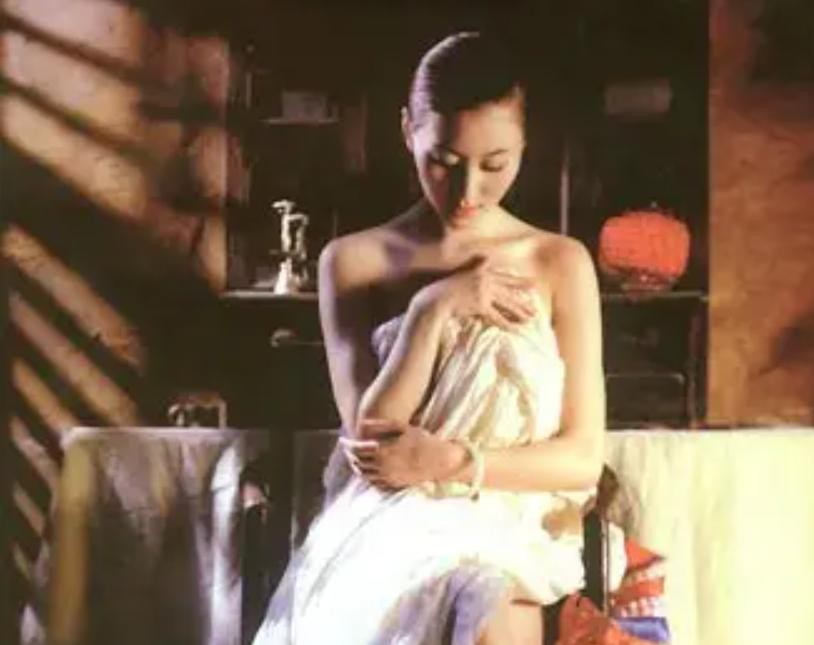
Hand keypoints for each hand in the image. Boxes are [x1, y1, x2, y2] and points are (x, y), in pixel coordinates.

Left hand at [341, 418, 462, 489]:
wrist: (439, 460)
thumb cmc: (422, 440)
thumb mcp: (403, 427)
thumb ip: (381, 425)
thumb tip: (363, 424)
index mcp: (383, 450)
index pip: (356, 449)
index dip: (347, 444)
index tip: (343, 440)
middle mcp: (382, 466)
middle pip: (357, 462)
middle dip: (349, 455)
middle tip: (347, 449)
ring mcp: (388, 477)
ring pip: (363, 474)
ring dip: (356, 466)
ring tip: (354, 459)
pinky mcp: (393, 484)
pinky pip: (374, 482)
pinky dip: (366, 476)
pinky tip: (367, 470)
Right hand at [417, 256, 537, 330]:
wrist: (435, 300)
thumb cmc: (445, 289)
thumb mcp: (462, 274)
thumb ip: (475, 267)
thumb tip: (486, 258)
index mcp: (482, 272)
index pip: (505, 277)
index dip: (519, 281)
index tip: (532, 284)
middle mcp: (485, 280)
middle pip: (509, 291)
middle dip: (523, 299)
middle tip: (536, 305)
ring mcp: (484, 292)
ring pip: (507, 303)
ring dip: (520, 311)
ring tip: (532, 318)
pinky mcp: (481, 305)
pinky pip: (498, 317)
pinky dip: (508, 324)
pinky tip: (518, 329)